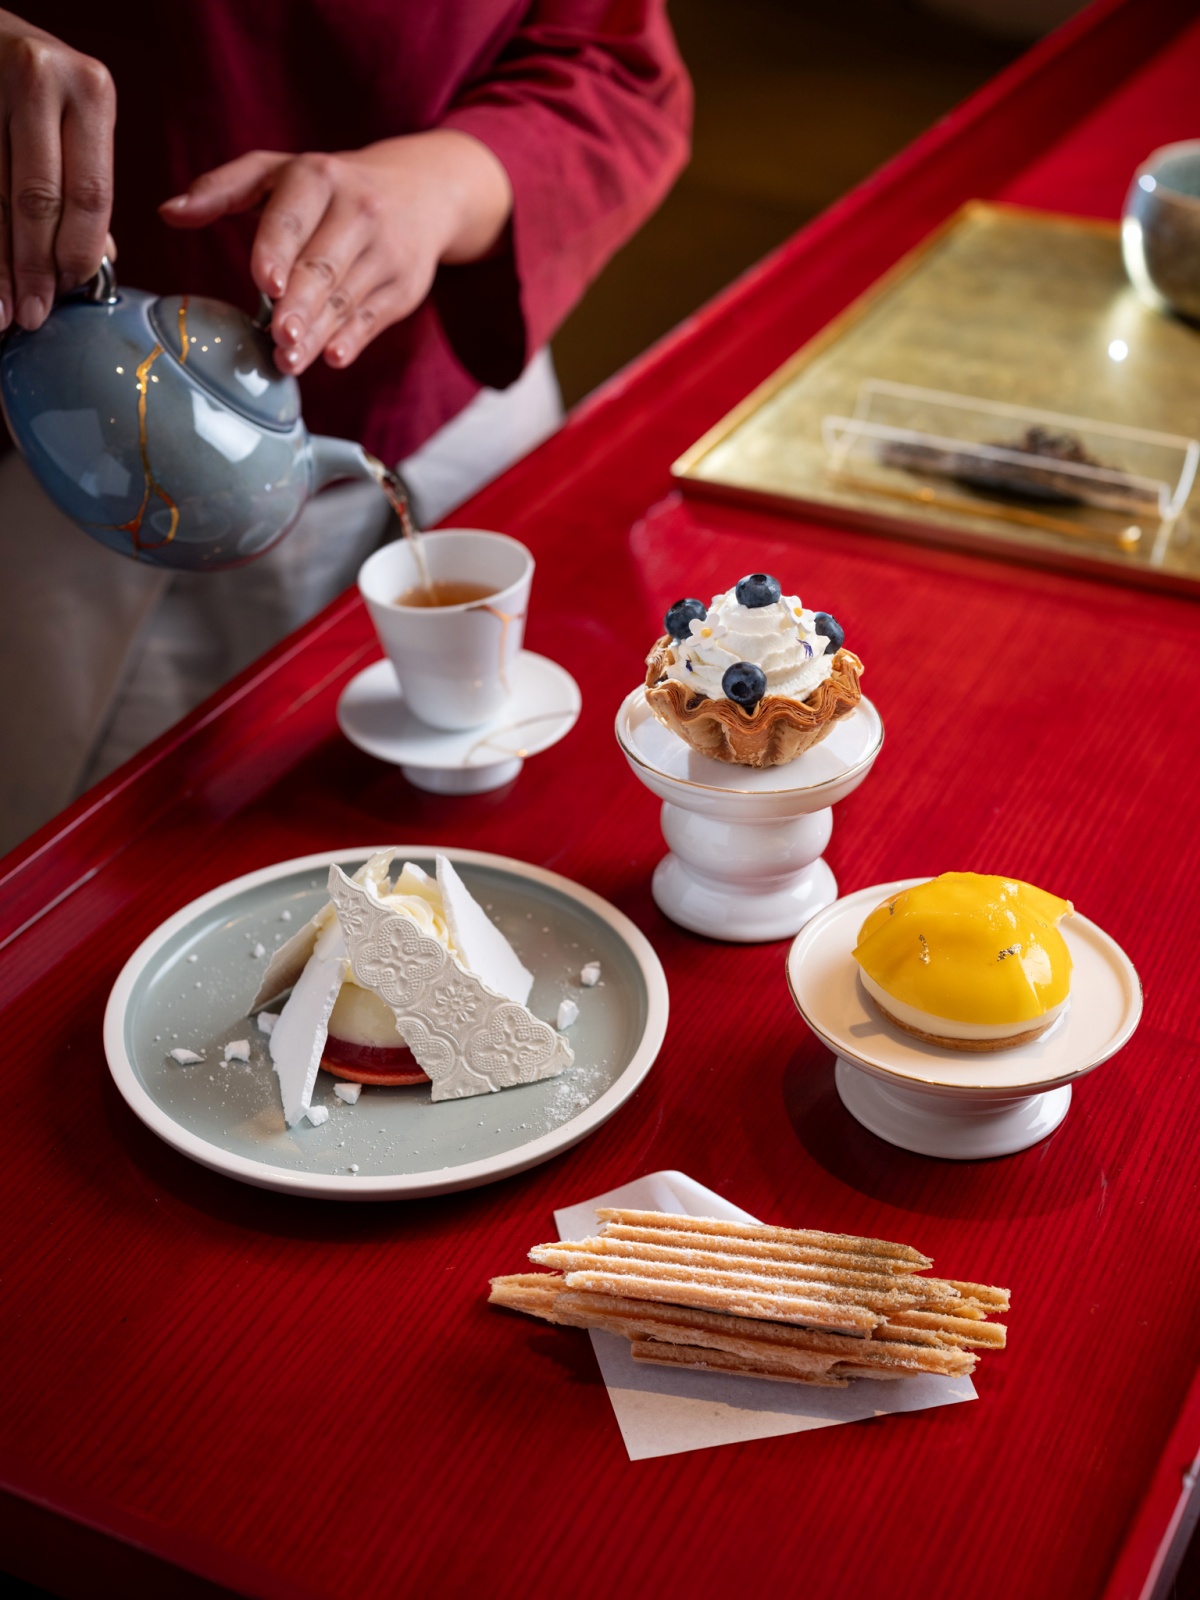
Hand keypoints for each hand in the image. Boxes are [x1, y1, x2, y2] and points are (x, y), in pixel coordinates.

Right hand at [0, 9, 115, 329]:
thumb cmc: (36, 85)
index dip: (79, 252)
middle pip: (38, 200)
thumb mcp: (76, 118)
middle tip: (32, 317)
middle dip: (34, 268)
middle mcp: (40, 82)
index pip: (90, 193)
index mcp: (90, 92)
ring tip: (2, 312)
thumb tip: (102, 263)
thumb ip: (86, 187)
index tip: (70, 294)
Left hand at [160, 131, 511, 374]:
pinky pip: (373, 318)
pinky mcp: (403, 288)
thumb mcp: (279, 172)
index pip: (295, 217)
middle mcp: (358, 211)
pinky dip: (354, 340)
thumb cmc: (331, 187)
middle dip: (301, 305)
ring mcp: (385, 252)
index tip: (265, 283)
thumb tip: (168, 213)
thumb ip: (222, 190)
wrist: (420, 192)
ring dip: (319, 334)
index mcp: (319, 177)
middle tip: (279, 337)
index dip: (279, 249)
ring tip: (290, 360)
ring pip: (346, 299)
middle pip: (323, 266)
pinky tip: (332, 357)